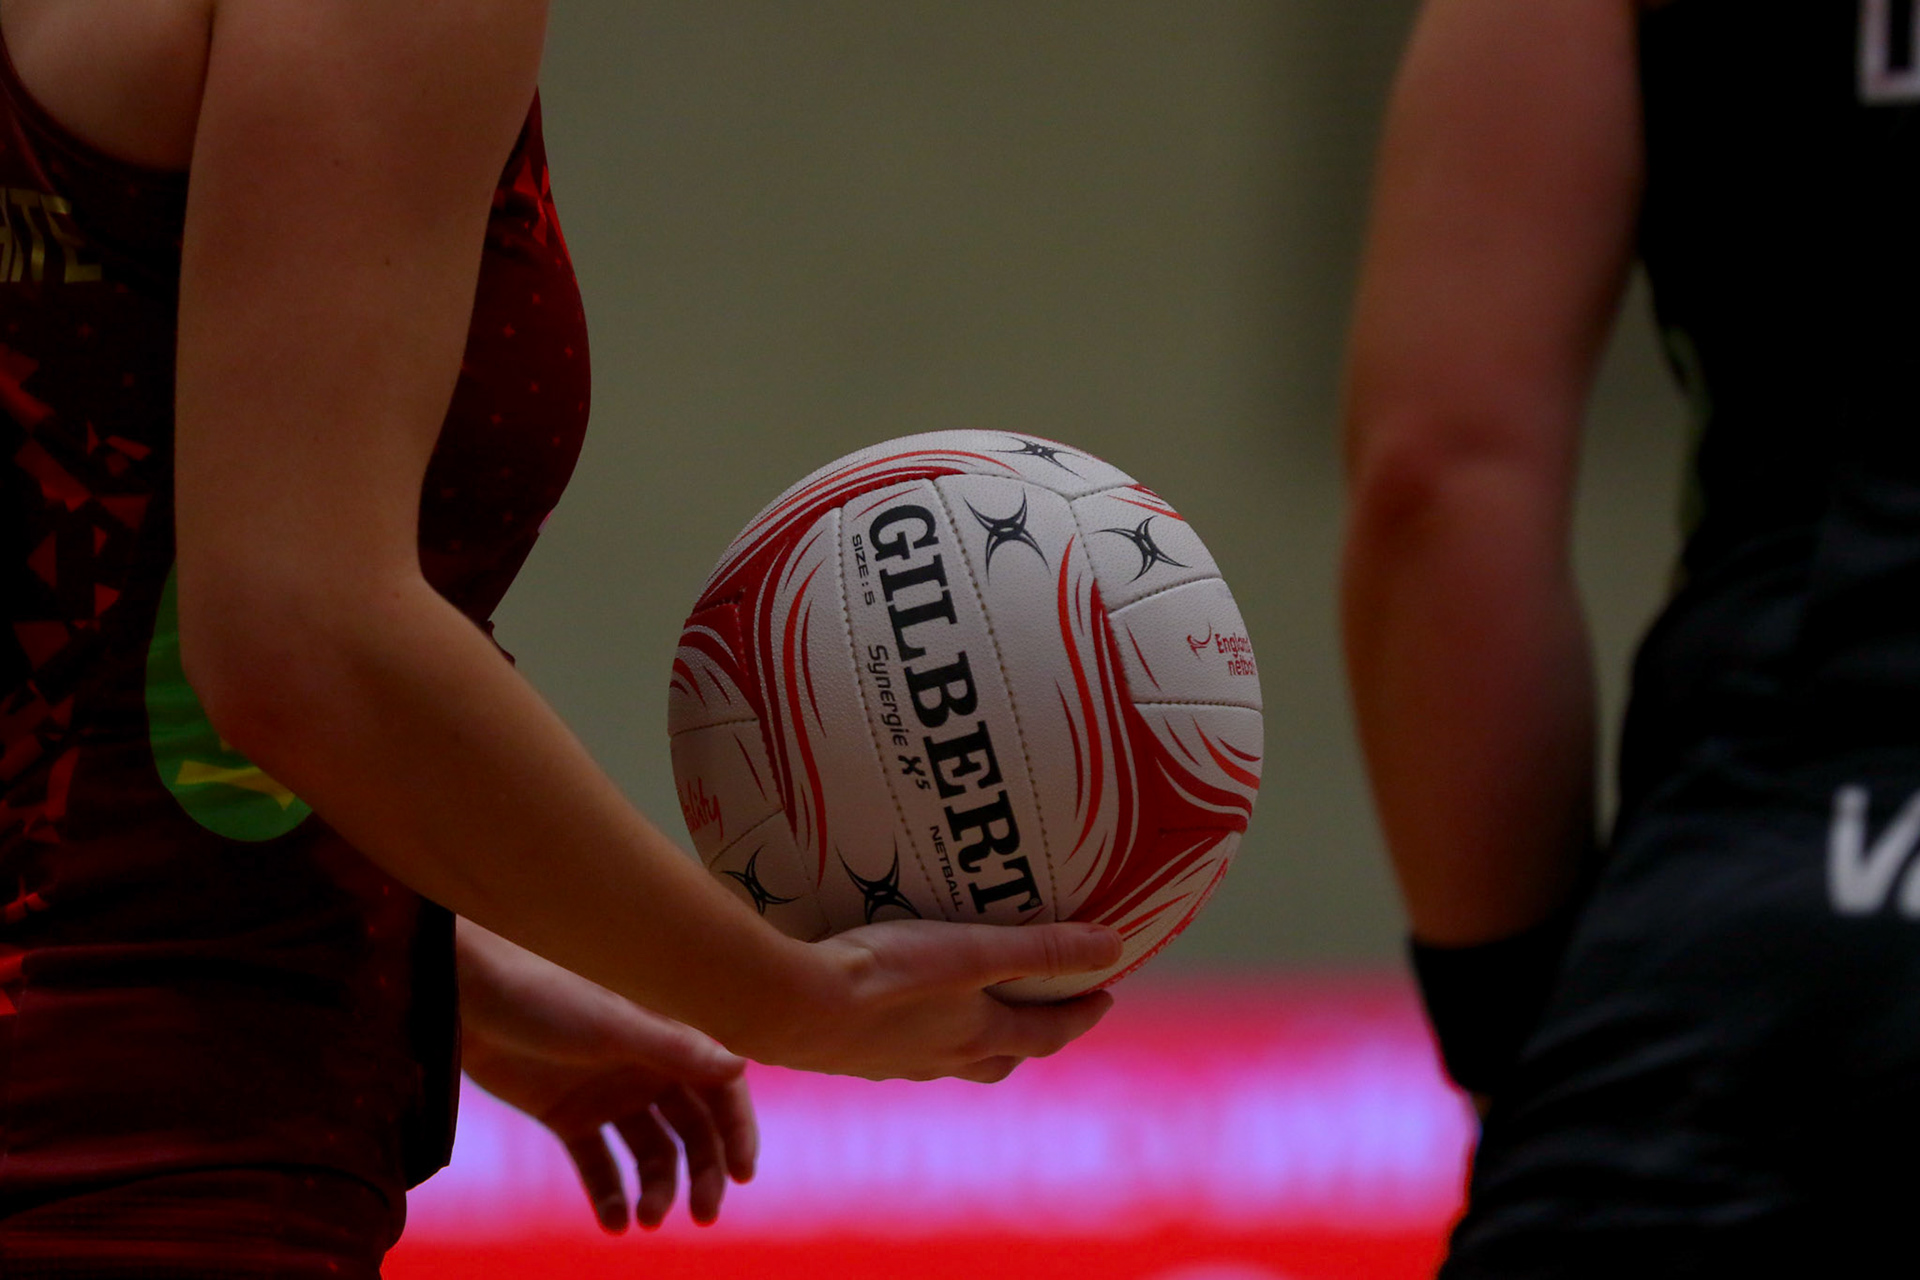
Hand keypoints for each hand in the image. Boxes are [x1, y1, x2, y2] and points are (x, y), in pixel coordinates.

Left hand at [457, 920, 756, 1231]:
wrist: (468, 994)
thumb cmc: (546, 992)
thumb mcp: (612, 1025)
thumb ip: (676, 1048)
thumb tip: (741, 1064)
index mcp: (668, 1038)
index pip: (720, 1089)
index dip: (736, 1130)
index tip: (741, 1173)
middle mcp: (647, 1068)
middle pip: (692, 1129)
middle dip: (703, 1172)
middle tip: (703, 1215)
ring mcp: (608, 1094)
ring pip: (650, 1152)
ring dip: (656, 1187)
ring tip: (646, 1218)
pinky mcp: (569, 1116)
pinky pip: (599, 1162)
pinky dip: (609, 1193)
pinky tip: (614, 1222)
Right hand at [756, 919, 1121, 1081]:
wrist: (788, 1007)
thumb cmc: (886, 977)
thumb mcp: (972, 952)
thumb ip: (1040, 949)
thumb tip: (1115, 948)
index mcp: (977, 1037)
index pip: (1046, 1034)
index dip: (1080, 1016)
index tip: (1106, 996)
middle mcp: (940, 1059)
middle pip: (1001, 1056)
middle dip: (1030, 1035)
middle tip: (1045, 1008)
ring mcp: (893, 1061)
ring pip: (950, 1053)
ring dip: (973, 1033)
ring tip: (971, 1000)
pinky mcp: (851, 1053)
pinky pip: (902, 1045)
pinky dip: (920, 1028)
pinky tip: (900, 1007)